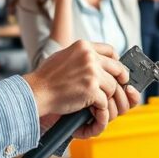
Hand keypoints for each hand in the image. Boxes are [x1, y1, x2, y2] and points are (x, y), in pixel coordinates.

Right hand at [21, 40, 137, 138]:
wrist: (37, 91)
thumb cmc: (47, 76)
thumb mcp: (64, 55)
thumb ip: (81, 56)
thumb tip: (96, 59)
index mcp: (83, 46)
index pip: (110, 50)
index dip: (117, 61)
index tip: (117, 70)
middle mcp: (89, 57)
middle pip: (117, 68)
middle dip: (121, 79)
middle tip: (120, 87)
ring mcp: (92, 73)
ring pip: (113, 86)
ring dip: (107, 96)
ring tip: (99, 102)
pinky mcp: (91, 90)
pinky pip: (105, 101)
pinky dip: (101, 108)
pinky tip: (94, 111)